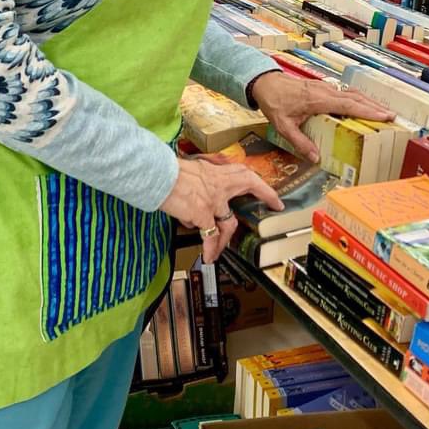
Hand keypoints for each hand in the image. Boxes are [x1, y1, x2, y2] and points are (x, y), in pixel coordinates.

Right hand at [159, 157, 282, 262]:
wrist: (154, 174)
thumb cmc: (163, 171)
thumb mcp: (185, 171)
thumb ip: (196, 183)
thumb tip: (195, 200)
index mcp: (212, 172)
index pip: (241, 172)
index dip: (256, 180)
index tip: (265, 188)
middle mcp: (217, 184)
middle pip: (248, 183)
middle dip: (265, 193)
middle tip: (274, 205)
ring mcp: (213, 199)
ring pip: (228, 222)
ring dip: (224, 239)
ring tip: (219, 250)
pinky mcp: (202, 213)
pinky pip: (210, 235)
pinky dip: (210, 247)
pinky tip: (208, 256)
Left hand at [250, 71, 394, 161]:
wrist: (266, 83)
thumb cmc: (274, 103)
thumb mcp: (283, 126)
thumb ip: (300, 142)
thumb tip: (316, 158)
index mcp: (318, 100)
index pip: (348, 105)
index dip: (367, 111)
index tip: (384, 116)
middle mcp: (326, 92)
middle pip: (356, 98)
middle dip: (375, 107)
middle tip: (393, 117)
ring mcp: (326, 88)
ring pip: (353, 94)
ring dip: (369, 102)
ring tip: (384, 112)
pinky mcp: (324, 88)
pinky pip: (346, 93)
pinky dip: (359, 99)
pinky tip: (365, 106)